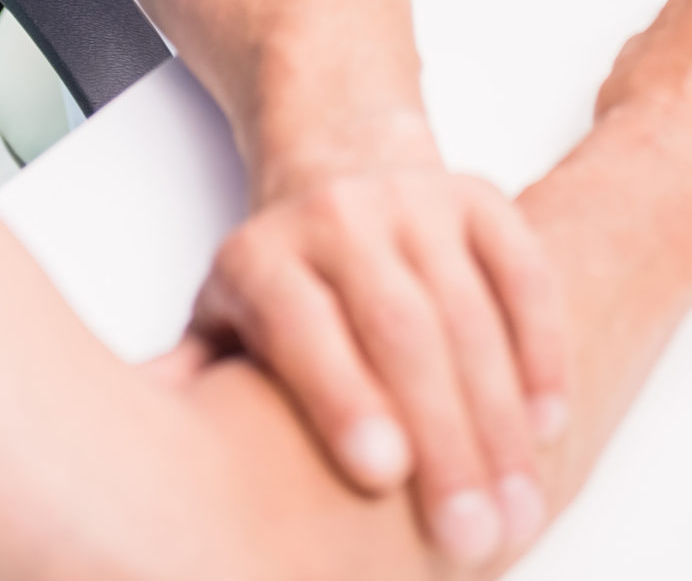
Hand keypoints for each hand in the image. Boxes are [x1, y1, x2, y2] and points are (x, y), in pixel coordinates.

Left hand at [189, 128, 567, 567]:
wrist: (340, 156)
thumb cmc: (281, 276)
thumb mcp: (220, 318)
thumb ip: (192, 386)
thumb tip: (141, 468)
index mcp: (264, 254)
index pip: (304, 326)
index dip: (344, 398)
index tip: (382, 477)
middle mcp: (339, 215)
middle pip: (401, 329)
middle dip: (445, 439)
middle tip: (472, 536)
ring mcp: (417, 199)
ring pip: (470, 311)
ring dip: (503, 419)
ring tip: (521, 507)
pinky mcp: (479, 196)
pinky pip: (524, 271)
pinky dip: (544, 348)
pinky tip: (550, 421)